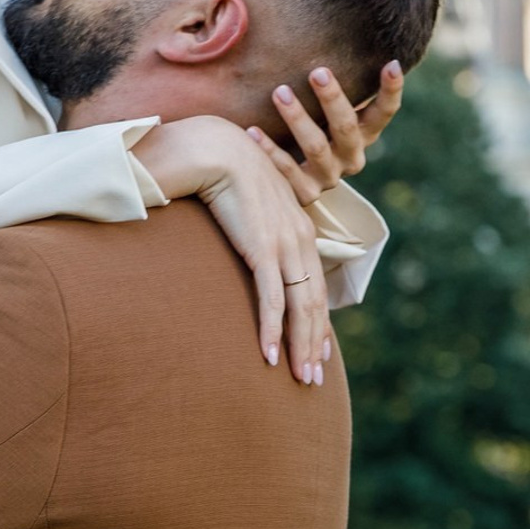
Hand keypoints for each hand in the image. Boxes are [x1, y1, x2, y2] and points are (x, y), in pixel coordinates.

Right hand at [133, 116, 328, 384]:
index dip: (316, 323)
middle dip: (313, 345)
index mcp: (299, 229)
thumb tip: (249, 246)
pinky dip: (272, 329)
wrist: (213, 148)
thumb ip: (257, 229)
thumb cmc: (223, 173)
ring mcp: (284, 244)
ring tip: (298, 378)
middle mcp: (300, 238)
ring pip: (300, 307)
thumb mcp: (250, 206)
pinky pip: (271, 298)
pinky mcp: (263, 248)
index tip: (315, 352)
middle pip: (313, 303)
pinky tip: (268, 355)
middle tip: (311, 380)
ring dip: (299, 346)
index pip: (313, 286)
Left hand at [247, 61, 404, 207]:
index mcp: (364, 135)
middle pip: (346, 127)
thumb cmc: (310, 132)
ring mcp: (329, 178)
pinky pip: (287, 172)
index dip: (391, 90)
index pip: (384, 112)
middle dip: (333, 98)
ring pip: (316, 147)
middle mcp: (352, 157)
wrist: (290, 188)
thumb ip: (332, 87)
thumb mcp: (326, 112)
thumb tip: (332, 26)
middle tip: (317, 71)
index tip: (392, 63)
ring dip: (298, 118)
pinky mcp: (304, 194)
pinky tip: (251, 131)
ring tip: (279, 92)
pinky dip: (269, 151)